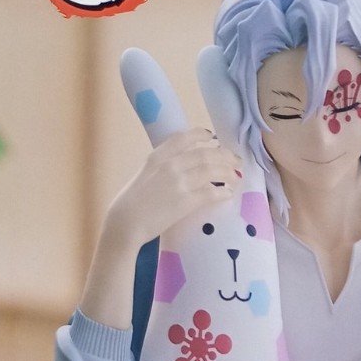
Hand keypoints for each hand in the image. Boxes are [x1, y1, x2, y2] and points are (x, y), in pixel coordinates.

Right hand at [105, 128, 241, 251]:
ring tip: (237, 177)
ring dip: (228, 173)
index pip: (184, 138)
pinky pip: (211, 193)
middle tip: (236, 161)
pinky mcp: (186, 201)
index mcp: (157, 156)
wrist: (124, 225)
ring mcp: (179, 182)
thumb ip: (161, 167)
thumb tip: (181, 166)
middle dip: (225, 156)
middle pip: (206, 154)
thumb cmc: (128, 203)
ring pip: (213, 171)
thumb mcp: (143, 175)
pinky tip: (228, 194)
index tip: (213, 137)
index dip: (202, 135)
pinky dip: (223, 192)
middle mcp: (171, 165)